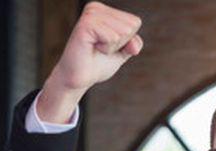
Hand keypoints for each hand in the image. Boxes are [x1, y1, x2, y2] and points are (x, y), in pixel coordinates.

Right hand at [38, 1, 143, 122]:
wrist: (79, 78)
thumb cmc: (98, 63)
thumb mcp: (123, 51)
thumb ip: (134, 43)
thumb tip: (134, 46)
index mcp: (104, 10)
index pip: (135, 22)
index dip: (126, 41)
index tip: (108, 46)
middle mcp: (96, 8)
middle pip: (131, 25)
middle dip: (121, 44)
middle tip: (101, 49)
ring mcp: (90, 14)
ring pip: (124, 31)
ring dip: (113, 47)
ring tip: (96, 48)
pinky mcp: (86, 24)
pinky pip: (112, 37)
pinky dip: (107, 49)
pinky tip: (92, 48)